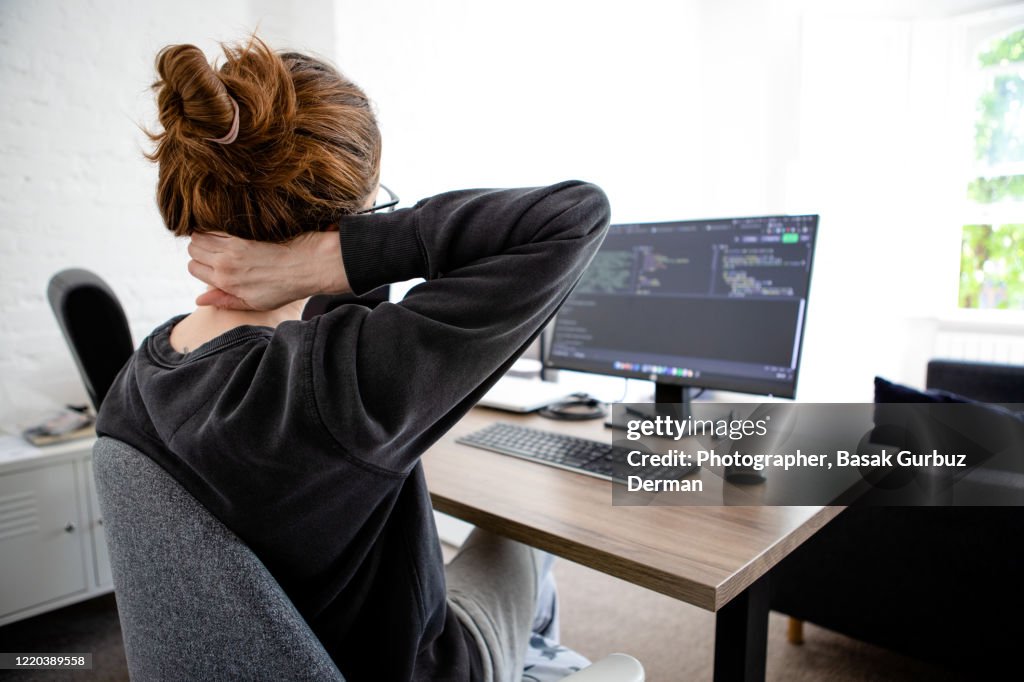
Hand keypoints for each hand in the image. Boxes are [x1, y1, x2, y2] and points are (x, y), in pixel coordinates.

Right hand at [188, 230, 350, 310]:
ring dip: (204, 235)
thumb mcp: (254, 302)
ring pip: (200, 235)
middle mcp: (225, 264)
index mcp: (226, 282)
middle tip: (213, 249)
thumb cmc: (284, 287)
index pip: (193, 268)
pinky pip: (217, 226)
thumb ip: (225, 300)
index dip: (199, 265)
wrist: (308, 267)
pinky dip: (216, 226)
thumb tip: (199, 300)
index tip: (210, 263)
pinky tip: (228, 230)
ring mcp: (234, 247)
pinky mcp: (244, 233)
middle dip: (199, 249)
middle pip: (193, 249)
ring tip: (219, 239)